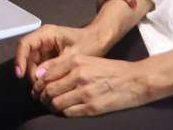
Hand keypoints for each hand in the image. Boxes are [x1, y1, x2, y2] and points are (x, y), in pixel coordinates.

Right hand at [14, 23, 106, 77]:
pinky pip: (40, 67)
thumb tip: (39, 75)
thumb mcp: (73, 55)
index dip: (20, 59)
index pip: (25, 44)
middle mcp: (43, 39)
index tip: (20, 73)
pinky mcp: (49, 56)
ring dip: (36, 75)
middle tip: (38, 86)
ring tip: (44, 87)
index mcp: (46, 34)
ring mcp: (45, 48)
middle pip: (27, 56)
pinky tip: (48, 84)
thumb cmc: (90, 42)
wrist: (100, 40)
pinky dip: (42, 76)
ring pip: (32, 63)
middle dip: (30, 71)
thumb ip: (55, 65)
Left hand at [34, 53, 155, 116]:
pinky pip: (69, 112)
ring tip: (52, 106)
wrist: (136, 80)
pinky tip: (65, 110)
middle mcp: (79, 76)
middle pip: (48, 90)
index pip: (46, 74)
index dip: (37, 84)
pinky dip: (63, 112)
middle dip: (41, 96)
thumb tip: (42, 73)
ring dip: (51, 106)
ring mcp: (86, 92)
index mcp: (76, 62)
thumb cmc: (111, 69)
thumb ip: (64, 65)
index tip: (36, 88)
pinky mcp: (93, 107)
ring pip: (56, 102)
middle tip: (41, 99)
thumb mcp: (87, 59)